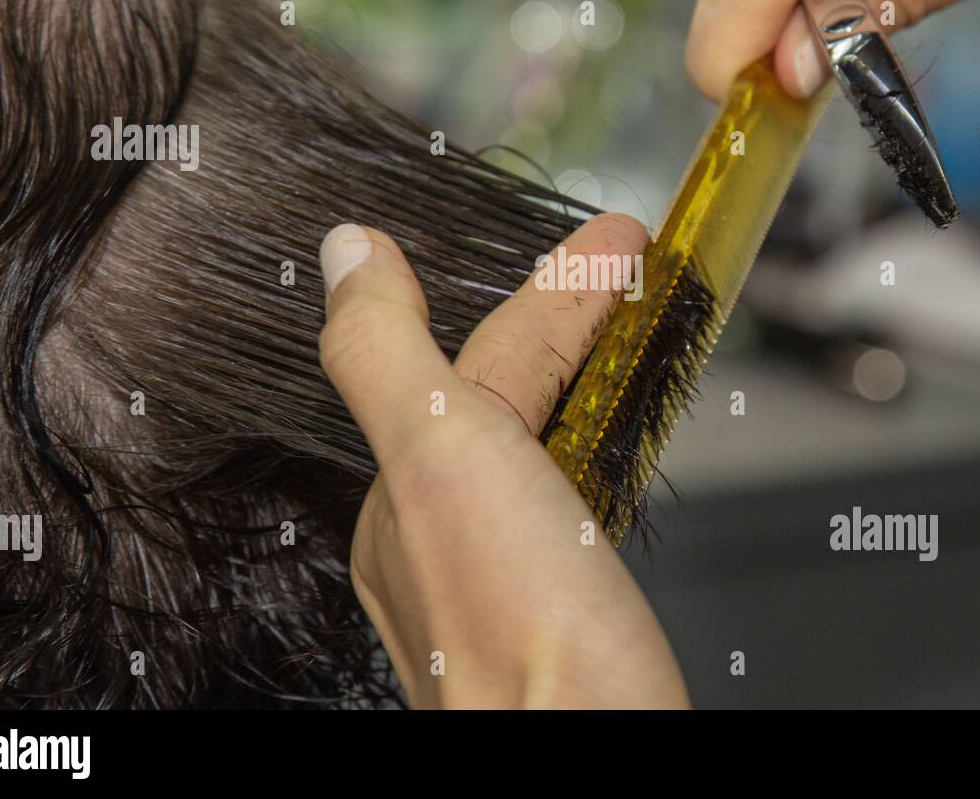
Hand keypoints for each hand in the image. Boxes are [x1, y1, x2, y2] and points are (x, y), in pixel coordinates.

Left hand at [317, 215, 689, 708]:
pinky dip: (603, 435)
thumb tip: (344, 252)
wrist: (589, 741)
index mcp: (407, 494)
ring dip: (590, 364)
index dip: (556, 287)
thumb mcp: (437, 452)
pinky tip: (619, 433)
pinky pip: (576, 493)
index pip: (486, 355)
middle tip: (633, 256)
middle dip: (577, 312)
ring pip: (545, 439)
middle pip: (514, 389)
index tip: (615, 238)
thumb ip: (387, 350)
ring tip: (634, 316)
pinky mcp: (572, 611)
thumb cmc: (520, 630)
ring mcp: (511, 575)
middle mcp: (448, 537)